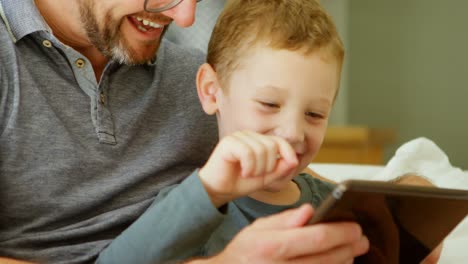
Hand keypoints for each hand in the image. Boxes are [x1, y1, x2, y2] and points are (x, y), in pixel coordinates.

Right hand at [193, 204, 368, 263]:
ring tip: (352, 252)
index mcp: (272, 246)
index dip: (340, 233)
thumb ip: (285, 220)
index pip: (315, 238)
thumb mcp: (258, 229)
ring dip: (344, 262)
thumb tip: (309, 211)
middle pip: (326, 258)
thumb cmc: (244, 252)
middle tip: (361, 239)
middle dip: (349, 248)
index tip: (354, 228)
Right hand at [199, 130, 297, 206]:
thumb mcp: (266, 177)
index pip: (280, 141)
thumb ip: (280, 168)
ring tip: (247, 174)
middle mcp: (249, 135)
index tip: (291, 166)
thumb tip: (294, 160)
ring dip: (257, 169)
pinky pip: (248, 152)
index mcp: (258, 140)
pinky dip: (249, 167)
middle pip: (272, 146)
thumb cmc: (240, 182)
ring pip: (261, 150)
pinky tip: (243, 172)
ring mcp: (238, 137)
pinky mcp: (228, 142)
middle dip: (269, 166)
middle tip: (256, 175)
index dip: (289, 153)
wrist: (219, 190)